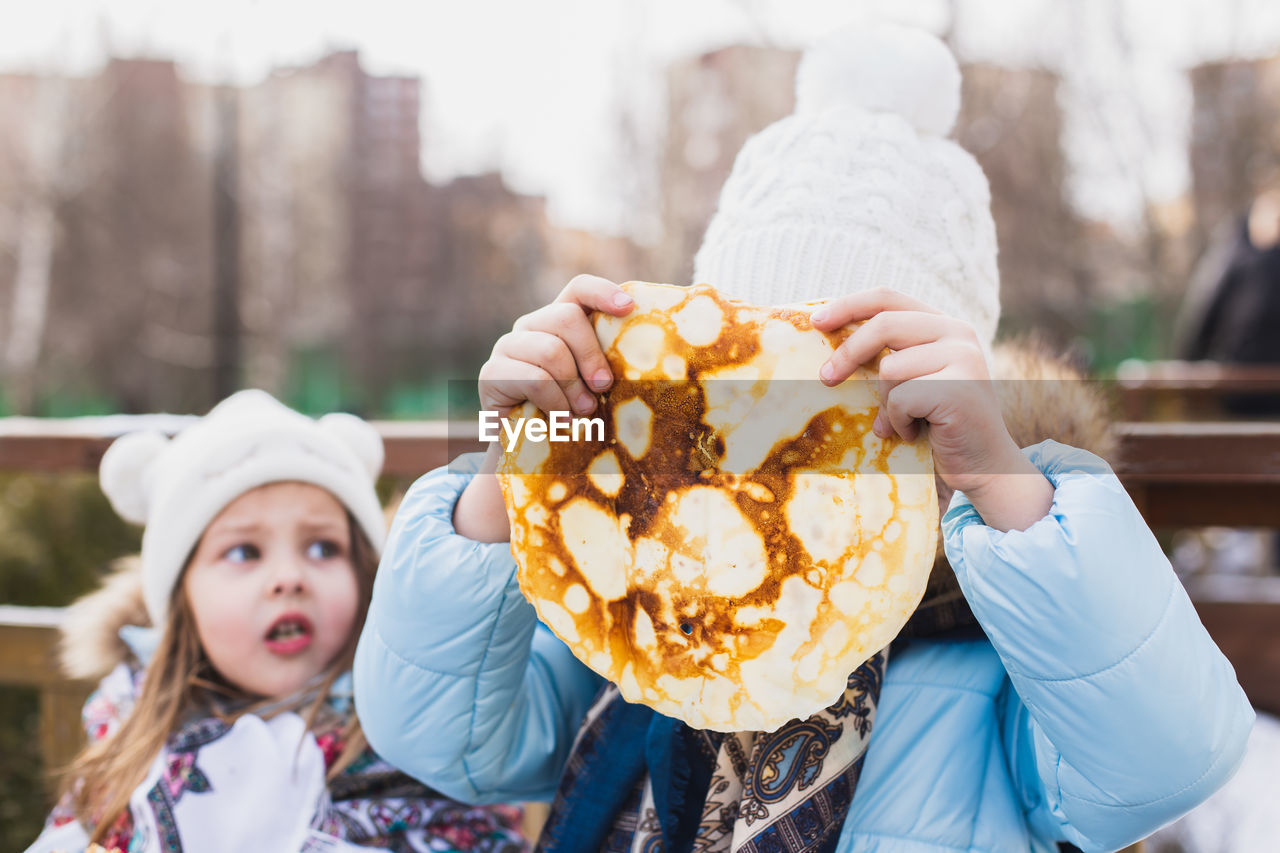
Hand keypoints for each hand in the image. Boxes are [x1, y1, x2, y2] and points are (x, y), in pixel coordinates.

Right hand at [478, 275, 634, 417]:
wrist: (531, 451)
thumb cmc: (574, 415)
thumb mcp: (596, 386)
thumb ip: (610, 365)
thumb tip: (649, 355)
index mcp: (560, 321)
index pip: (578, 289)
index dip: (602, 292)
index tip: (628, 308)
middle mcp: (531, 326)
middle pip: (566, 317)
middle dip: (591, 354)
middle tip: (604, 386)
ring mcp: (508, 346)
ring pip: (551, 350)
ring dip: (573, 386)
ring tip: (584, 411)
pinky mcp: (491, 373)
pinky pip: (534, 379)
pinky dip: (555, 403)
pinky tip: (562, 421)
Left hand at [810, 288, 1051, 530]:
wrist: (984, 464)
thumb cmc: (939, 424)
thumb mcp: (915, 380)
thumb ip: (890, 357)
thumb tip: (832, 346)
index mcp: (945, 325)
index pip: (889, 298)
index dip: (849, 305)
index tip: (817, 321)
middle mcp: (958, 333)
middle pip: (883, 325)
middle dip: (848, 353)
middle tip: (826, 379)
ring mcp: (963, 359)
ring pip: (890, 369)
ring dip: (885, 404)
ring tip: (902, 421)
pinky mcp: (959, 389)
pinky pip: (900, 400)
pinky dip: (898, 422)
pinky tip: (917, 432)